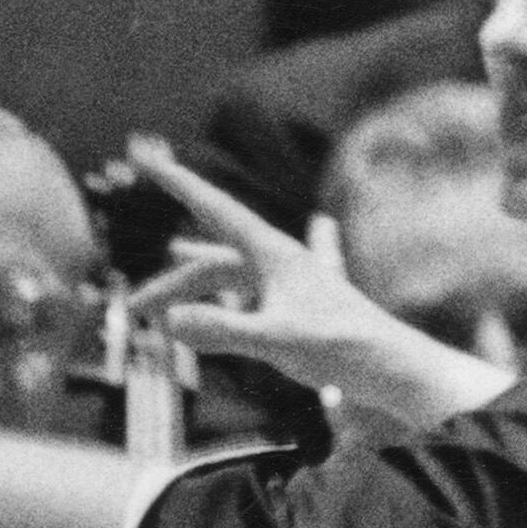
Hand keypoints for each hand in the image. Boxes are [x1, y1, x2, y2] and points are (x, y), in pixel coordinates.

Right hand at [115, 140, 482, 425]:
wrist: (391, 369)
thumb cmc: (342, 349)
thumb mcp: (276, 342)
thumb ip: (222, 331)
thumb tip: (170, 323)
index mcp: (272, 254)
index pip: (215, 209)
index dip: (179, 184)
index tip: (148, 158)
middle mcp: (277, 263)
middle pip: (211, 262)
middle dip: (170, 282)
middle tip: (135, 308)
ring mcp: (286, 286)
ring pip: (226, 283)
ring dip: (193, 298)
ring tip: (160, 317)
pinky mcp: (295, 310)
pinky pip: (247, 299)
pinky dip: (222, 306)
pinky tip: (246, 289)